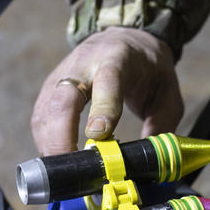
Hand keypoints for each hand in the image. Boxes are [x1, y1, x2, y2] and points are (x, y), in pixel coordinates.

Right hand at [31, 27, 182, 155]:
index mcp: (118, 59)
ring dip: (51, 144)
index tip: (98, 136)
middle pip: (64, 99)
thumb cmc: (148, 70)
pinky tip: (58, 159)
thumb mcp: (168, 93)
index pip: (107, 82)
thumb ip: (161, 125)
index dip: (102, 109)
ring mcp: (62, 75)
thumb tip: (150, 164)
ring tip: (64, 171)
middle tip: (71, 167)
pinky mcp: (50, 88)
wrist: (126, 39)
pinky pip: (41, 118)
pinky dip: (46, 141)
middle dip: (62, 136)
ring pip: (46, 111)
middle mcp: (84, 64)